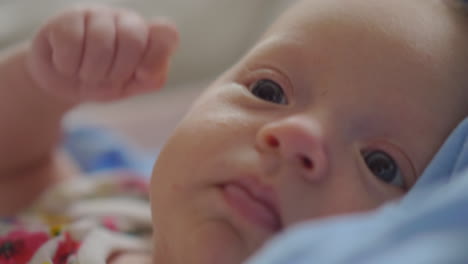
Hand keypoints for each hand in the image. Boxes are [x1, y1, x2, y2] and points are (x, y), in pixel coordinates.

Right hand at [27, 5, 178, 102]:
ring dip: (91, 72)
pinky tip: (67, 65)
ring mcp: (97, 15)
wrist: (63, 84)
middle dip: (118, 70)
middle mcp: (126, 20)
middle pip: (133, 39)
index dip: (157, 55)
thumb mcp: (131, 86)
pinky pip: (71, 41)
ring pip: (101, 41)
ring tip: (85, 75)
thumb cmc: (103, 82)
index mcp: (148, 37)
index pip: (167, 33)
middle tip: (106, 79)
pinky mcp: (68, 17)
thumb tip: (149, 70)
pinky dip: (68, 64)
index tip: (142, 75)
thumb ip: (152, 79)